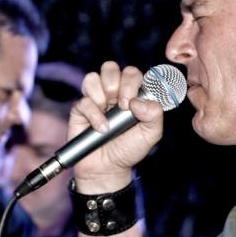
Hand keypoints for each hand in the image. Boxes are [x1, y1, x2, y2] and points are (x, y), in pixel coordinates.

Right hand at [71, 61, 164, 190]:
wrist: (108, 169)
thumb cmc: (129, 149)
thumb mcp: (151, 134)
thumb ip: (155, 114)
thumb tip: (139, 102)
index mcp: (131, 94)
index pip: (132, 73)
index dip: (133, 82)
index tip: (133, 102)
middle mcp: (113, 93)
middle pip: (110, 67)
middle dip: (117, 83)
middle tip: (122, 105)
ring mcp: (95, 100)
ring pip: (93, 77)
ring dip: (102, 93)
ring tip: (108, 111)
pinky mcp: (80, 110)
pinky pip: (83, 100)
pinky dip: (93, 114)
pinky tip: (100, 128)